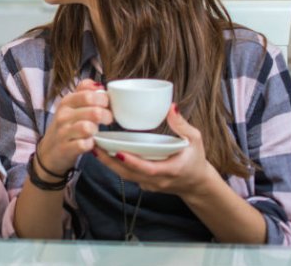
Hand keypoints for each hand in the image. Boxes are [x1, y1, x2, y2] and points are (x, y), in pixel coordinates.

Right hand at [37, 79, 111, 175]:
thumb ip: (84, 92)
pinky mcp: (66, 148)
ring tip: (96, 132)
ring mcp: (63, 132)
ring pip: (88, 127)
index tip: (107, 105)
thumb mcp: (70, 106)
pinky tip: (90, 143)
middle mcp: (63, 115)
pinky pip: (84, 145)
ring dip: (97, 130)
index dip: (103, 99)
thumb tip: (98, 84)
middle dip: (106, 115)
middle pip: (93, 111)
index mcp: (67, 102)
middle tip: (108, 120)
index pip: (88, 94)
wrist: (49, 152)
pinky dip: (91, 144)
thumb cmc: (65, 127)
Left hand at [94, 104, 214, 196]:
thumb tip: (171, 107)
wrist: (196, 183)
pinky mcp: (144, 183)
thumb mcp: (195, 140)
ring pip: (124, 176)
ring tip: (94, 147)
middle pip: (129, 174)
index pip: (148, 169)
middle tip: (95, 146)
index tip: (117, 151)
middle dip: (110, 161)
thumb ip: (182, 124)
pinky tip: (104, 153)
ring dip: (108, 163)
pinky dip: (115, 165)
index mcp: (170, 170)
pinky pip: (127, 175)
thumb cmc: (195, 159)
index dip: (132, 162)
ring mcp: (149, 184)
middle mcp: (157, 180)